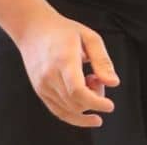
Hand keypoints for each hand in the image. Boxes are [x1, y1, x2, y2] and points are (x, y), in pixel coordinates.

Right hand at [13, 12, 118, 127]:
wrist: (33, 29)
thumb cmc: (63, 31)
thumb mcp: (89, 38)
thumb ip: (102, 61)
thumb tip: (113, 83)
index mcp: (63, 61)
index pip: (78, 91)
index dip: (96, 102)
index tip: (110, 106)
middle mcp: (50, 76)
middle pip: (76, 103)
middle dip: (95, 99)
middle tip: (96, 79)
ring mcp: (42, 85)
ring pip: (69, 110)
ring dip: (85, 104)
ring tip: (87, 82)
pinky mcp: (40, 91)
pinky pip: (58, 112)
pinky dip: (75, 116)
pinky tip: (88, 114)